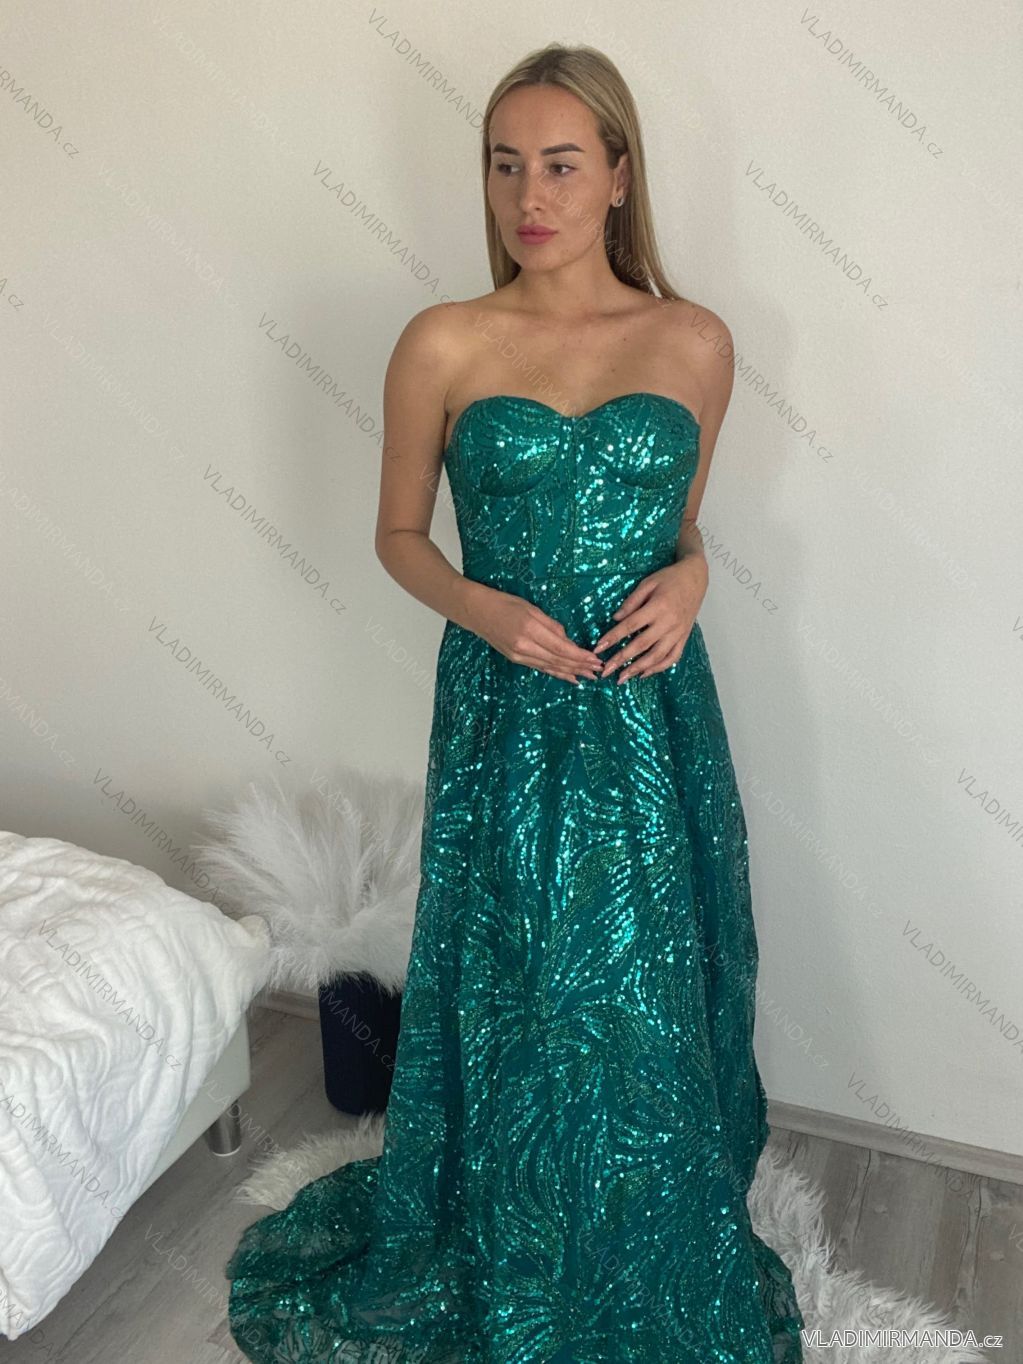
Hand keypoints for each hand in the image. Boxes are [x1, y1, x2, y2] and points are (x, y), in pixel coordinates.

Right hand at [465, 584, 603, 684]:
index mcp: (530, 630)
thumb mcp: (531, 608)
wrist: (476, 612)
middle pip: (558, 661)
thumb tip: (568, 640)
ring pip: (551, 667)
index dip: (580, 656)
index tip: (596, 659)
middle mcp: (525, 647)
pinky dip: (557, 673)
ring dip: (572, 672)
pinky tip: (570, 678)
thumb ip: (551, 625)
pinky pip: (541, 668)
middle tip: (599, 670)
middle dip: (580, 666)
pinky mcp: (516, 659)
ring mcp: (519, 656)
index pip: (561, 648)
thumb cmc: (504, 603)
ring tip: (589, 677)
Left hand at [594, 557, 707, 682]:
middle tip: (606, 670)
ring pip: (657, 655)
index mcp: (657, 607)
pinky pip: (672, 657)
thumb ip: (632, 602)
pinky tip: (644, 673)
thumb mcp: (648, 583)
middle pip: (641, 645)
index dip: (613, 637)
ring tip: (622, 678)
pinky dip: (658, 668)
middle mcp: (668, 623)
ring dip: (638, 668)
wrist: (695, 578)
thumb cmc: (669, 579)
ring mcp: (678, 632)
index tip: (599, 648)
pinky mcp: (684, 638)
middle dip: (622, 659)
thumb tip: (616, 618)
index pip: (630, 625)